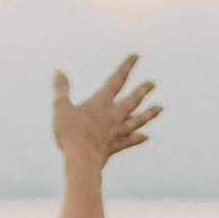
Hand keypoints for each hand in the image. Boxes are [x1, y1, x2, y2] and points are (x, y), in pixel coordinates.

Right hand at [51, 55, 158, 175]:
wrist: (81, 161)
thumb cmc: (70, 134)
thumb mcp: (61, 109)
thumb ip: (61, 90)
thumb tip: (58, 71)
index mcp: (100, 103)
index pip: (116, 80)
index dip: (126, 67)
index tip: (137, 56)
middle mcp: (112, 116)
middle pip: (131, 100)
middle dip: (142, 90)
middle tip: (153, 83)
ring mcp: (115, 133)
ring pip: (136, 120)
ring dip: (148, 114)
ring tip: (160, 108)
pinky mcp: (114, 148)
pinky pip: (129, 141)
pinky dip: (137, 138)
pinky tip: (146, 136)